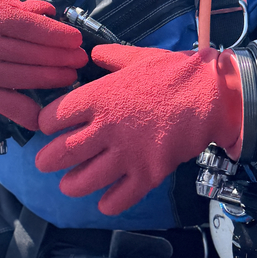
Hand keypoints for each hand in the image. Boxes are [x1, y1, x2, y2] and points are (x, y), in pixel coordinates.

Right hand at [0, 0, 87, 129]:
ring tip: (71, 76)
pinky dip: (27, 113)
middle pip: (32, 54)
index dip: (58, 36)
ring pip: (24, 78)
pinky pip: (6, 105)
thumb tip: (51, 12)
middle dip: (62, 58)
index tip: (76, 39)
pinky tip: (46, 114)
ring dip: (52, 79)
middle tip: (80, 59)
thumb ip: (20, 5)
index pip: (31, 29)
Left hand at [36, 44, 242, 215]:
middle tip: (45, 162)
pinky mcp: (148, 173)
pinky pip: (119, 198)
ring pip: (84, 180)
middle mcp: (106, 127)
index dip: (46, 123)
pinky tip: (105, 201)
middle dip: (47, 160)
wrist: (211, 94)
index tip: (49, 127)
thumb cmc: (173, 73)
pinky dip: (108, 203)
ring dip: (71, 184)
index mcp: (99, 97)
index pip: (53, 117)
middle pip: (61, 152)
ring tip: (68, 184)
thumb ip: (111, 58)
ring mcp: (127, 153)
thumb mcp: (137, 57)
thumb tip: (95, 54)